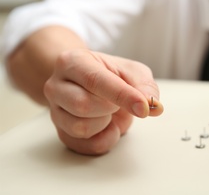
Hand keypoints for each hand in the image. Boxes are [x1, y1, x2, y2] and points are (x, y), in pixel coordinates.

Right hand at [44, 49, 163, 154]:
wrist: (91, 85)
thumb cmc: (111, 75)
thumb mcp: (132, 72)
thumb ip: (144, 86)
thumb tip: (153, 106)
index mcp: (72, 61)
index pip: (94, 80)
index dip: (122, 96)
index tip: (144, 108)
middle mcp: (56, 85)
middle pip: (83, 105)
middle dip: (110, 107)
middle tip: (117, 101)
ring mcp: (55, 111)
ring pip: (81, 128)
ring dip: (106, 123)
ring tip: (110, 111)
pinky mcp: (62, 132)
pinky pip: (85, 146)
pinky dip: (105, 139)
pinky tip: (107, 125)